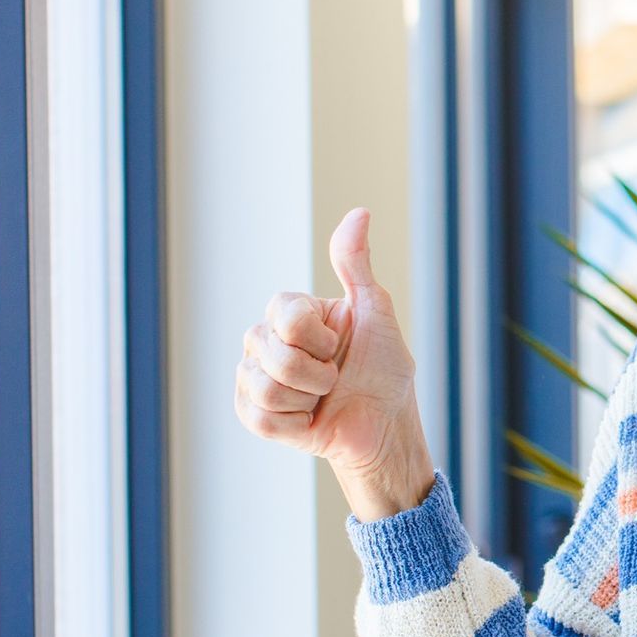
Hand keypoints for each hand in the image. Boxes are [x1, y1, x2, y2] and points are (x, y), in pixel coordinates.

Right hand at [235, 206, 428, 489]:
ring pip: (265, 388)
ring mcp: (254, 377)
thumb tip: (360, 212)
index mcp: (289, 313)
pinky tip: (308, 419)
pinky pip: (260, 418)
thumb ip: (356, 264)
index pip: (286, 315)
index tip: (338, 345)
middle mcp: (264, 340)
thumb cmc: (383, 368)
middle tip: (334, 378)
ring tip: (321, 399)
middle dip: (318, 374)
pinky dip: (294, 424)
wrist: (384, 424)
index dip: (319, 338)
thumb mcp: (376, 311)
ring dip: (307, 399)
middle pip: (274, 354)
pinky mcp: (252, 414)